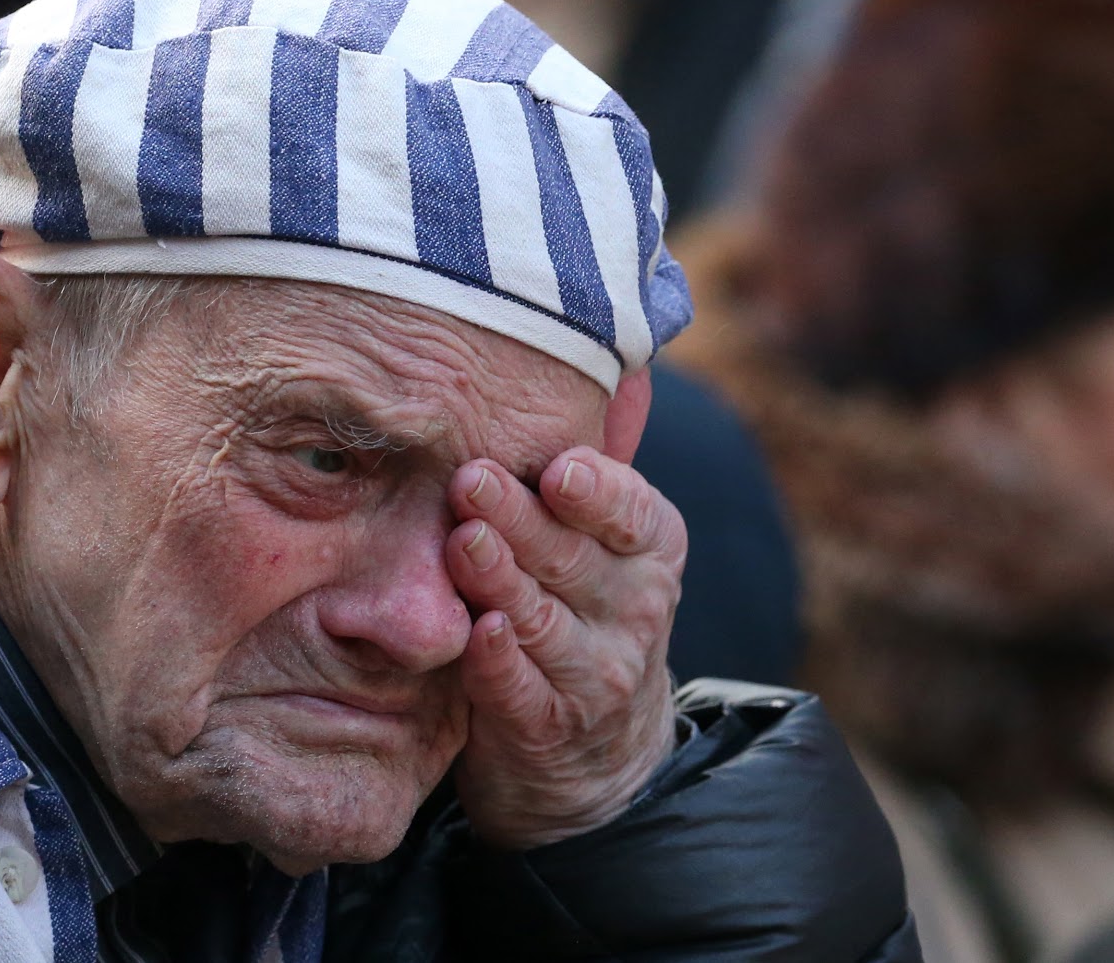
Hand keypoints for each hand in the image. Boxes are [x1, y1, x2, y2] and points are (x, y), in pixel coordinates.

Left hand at [445, 446, 684, 848]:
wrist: (595, 751)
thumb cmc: (576, 607)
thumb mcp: (599, 540)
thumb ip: (581, 470)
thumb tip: (590, 363)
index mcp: (650, 546)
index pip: (631, 511)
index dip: (596, 491)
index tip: (559, 468)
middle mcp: (635, 606)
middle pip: (572, 557)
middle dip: (521, 519)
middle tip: (471, 481)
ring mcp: (597, 673)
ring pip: (544, 619)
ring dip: (501, 580)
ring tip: (463, 543)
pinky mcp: (548, 726)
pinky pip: (521, 690)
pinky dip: (500, 663)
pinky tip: (479, 632)